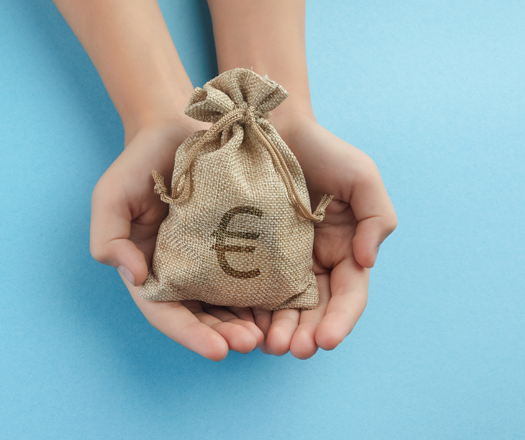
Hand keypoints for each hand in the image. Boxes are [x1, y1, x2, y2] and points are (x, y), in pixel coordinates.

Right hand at [90, 116, 266, 360]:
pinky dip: (267, 293)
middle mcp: (182, 271)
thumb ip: (108, 239)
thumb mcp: (109, 198)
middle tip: (252, 342)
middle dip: (226, 334)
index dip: (190, 334)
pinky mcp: (239, 241)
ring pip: (231, 301)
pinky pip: (253, 272)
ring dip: (249, 322)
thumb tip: (135, 276)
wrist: (175, 128)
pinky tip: (285, 304)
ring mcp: (212, 258)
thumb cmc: (137, 164)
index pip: (166, 312)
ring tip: (271, 334)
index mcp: (150, 269)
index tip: (218, 350)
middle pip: (202, 315)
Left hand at [259, 113, 397, 358]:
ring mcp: (278, 262)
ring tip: (269, 346)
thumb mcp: (361, 176)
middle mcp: (312, 264)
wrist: (267, 127)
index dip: (341, 320)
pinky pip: (249, 290)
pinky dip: (250, 312)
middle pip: (314, 311)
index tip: (328, 340)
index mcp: (343, 251)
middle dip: (307, 334)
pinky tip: (243, 325)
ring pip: (282, 308)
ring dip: (280, 331)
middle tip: (293, 350)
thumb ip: (377, 217)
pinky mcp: (247, 257)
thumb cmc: (319, 149)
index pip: (348, 295)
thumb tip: (365, 263)